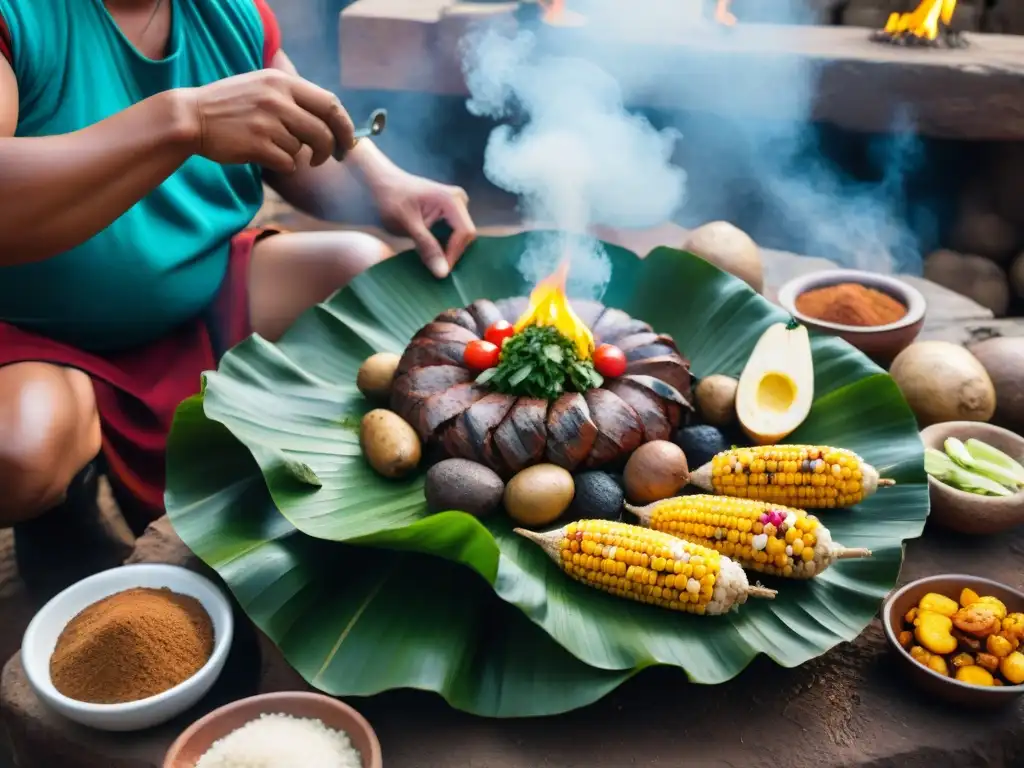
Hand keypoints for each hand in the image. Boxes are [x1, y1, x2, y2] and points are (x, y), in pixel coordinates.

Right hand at [183, 70, 355, 173]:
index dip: (345, 126)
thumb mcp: (262, 86)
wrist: (191, 116)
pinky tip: (267, 157)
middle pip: (323, 131)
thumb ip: (294, 98)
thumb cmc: (231, 106)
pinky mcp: (257, 144)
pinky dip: (284, 165)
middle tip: (325, 158)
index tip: (347, 142)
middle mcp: (277, 99)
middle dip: (330, 149)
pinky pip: (288, 162)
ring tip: (274, 147)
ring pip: (302, 148)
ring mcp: (267, 122)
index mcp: (282, 82)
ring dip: (296, 154)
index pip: (330, 103)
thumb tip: (331, 121)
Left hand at [373, 173, 476, 277]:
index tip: (440, 271)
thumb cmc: (391, 199)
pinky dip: (444, 244)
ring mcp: (457, 205)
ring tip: (432, 261)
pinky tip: (431, 251)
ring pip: (461, 236)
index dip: (454, 254)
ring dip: (448, 250)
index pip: (464, 232)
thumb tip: (443, 273)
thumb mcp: (408, 225)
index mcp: (452, 200)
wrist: (383, 183)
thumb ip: (427, 247)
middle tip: (435, 269)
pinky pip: (454, 232)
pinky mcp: (451, 211)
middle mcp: (459, 200)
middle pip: (465, 235)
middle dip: (452, 253)